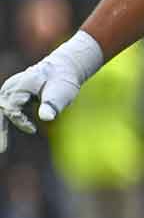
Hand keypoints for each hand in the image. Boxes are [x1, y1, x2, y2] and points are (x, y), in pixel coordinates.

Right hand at [0, 31, 102, 152]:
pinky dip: (6, 120)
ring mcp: (11, 89)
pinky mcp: (13, 93)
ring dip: (1, 126)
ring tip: (2, 147)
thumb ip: (53, 104)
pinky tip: (6, 135)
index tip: (33, 130)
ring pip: (1, 109)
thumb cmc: (63, 82)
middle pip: (0, 109)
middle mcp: (12, 86)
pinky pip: (6, 108)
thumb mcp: (61, 93)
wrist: (64, 68)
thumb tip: (47, 117)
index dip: (21, 122)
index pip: (12, 109)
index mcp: (22, 85)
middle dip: (0, 129)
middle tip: (2, 149)